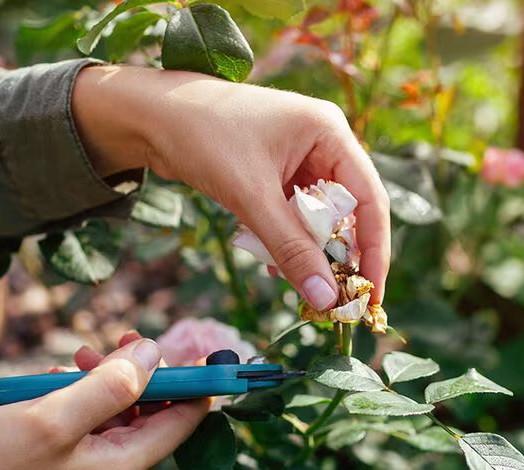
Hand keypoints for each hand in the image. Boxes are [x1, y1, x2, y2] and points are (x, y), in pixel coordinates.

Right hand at [0, 338, 207, 469]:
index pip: (182, 422)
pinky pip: (87, 416)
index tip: (204, 349)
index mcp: (120, 467)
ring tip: (76, 359)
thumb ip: (111, 385)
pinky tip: (55, 380)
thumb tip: (155, 353)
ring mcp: (86, 464)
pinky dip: (78, 392)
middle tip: (122, 338)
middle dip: (140, 372)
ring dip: (103, 378)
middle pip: (151, 410)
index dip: (196, 384)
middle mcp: (110, 469)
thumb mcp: (54, 416)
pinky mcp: (63, 456)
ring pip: (117, 408)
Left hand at [72, 66, 390, 308]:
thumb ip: (290, 249)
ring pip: (319, 218)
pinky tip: (273, 264)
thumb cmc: (203, 137)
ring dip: (310, 251)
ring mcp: (299, 157)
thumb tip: (326, 299)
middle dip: (340, 256)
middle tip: (336, 300)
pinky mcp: (276, 173)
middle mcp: (322, 142)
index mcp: (329, 132)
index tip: (371, 294)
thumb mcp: (252, 198)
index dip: (374, 251)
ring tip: (301, 285)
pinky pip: (295, 216)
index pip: (369, 199)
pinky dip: (287, 241)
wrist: (149, 116)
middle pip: (348, 211)